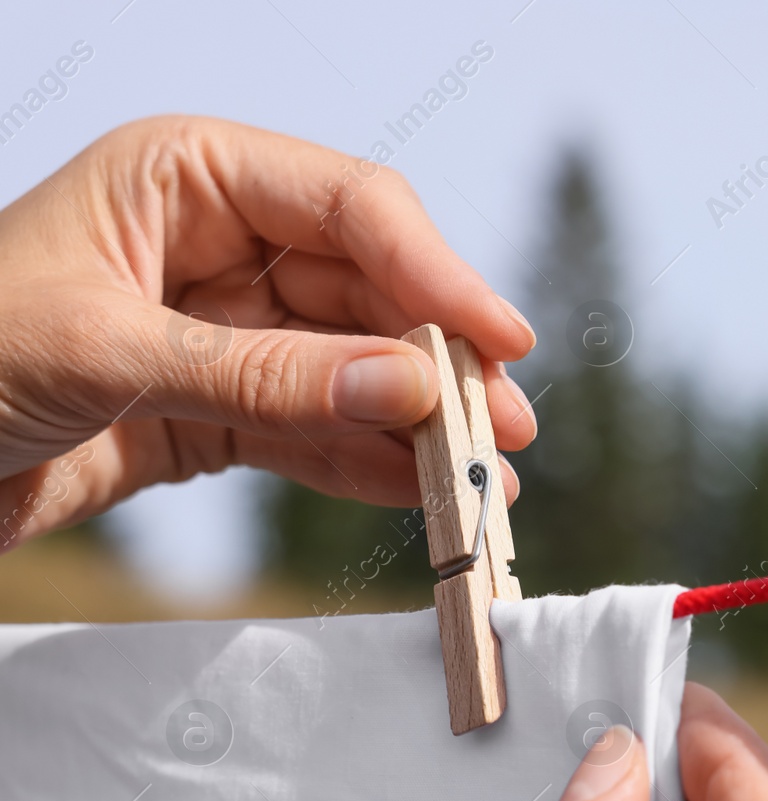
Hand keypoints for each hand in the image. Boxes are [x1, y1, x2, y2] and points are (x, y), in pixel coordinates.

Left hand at [0, 115, 536, 549]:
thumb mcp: (104, 351)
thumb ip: (263, 373)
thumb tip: (406, 387)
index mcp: (192, 177)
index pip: (352, 210)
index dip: (436, 273)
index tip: (499, 340)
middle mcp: (223, 245)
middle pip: (370, 296)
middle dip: (438, 364)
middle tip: (502, 428)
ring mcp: (227, 330)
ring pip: (353, 371)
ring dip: (416, 427)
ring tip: (478, 479)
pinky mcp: (219, 409)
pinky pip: (314, 432)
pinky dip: (366, 467)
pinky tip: (417, 495)